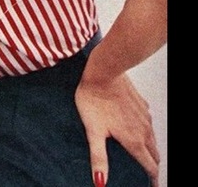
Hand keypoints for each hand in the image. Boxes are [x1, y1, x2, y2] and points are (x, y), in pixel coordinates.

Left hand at [75, 69, 159, 185]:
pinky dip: (145, 130)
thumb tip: (100, 181)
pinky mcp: (141, 104)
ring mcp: (144, 116)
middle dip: (152, 165)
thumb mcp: (93, 131)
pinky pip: (147, 122)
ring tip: (142, 154)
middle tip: (146, 172)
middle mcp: (144, 129)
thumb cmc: (95, 98)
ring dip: (150, 148)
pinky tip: (135, 128)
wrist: (103, 71)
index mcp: (134, 139)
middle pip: (154, 154)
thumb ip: (98, 157)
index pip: (150, 166)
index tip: (151, 185)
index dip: (152, 178)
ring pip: (152, 138)